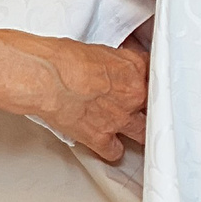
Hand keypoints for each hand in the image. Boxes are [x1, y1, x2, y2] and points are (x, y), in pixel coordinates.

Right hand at [11, 32, 147, 162]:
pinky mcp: (101, 138)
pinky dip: (111, 150)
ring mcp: (119, 119)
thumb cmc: (63, 59)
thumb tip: (109, 69)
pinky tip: (108, 145)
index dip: (145, 81)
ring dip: (136, 132)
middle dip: (145, 107)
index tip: (141, 84)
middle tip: (134, 105)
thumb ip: (113, 63)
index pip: (153, 75)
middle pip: (154, 106)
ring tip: (132, 131)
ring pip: (142, 133)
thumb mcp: (97, 50)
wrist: (46, 78)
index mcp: (134, 68)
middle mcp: (133, 96)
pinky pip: (115, 152)